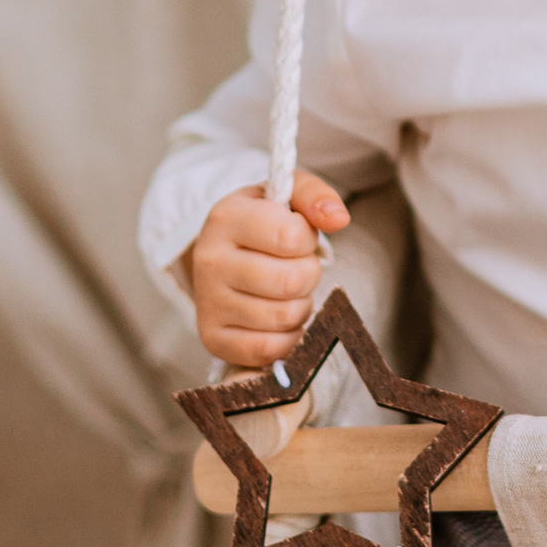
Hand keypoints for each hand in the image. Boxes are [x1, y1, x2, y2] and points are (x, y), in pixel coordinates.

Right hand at [183, 169, 347, 367]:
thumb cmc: (263, 223)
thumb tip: (338, 219)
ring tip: (286, 291)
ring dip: (300, 305)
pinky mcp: (213, 338)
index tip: (297, 237)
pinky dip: (287, 337)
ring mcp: (207, 302)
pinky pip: (268, 349)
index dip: (308, 239)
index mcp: (226, 218)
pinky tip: (279, 318)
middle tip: (297, 268)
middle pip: (291, 281)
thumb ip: (317, 197)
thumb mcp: (286, 197)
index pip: (291, 236)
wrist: (223, 254)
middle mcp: (209, 260)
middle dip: (309, 274)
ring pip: (284, 316)